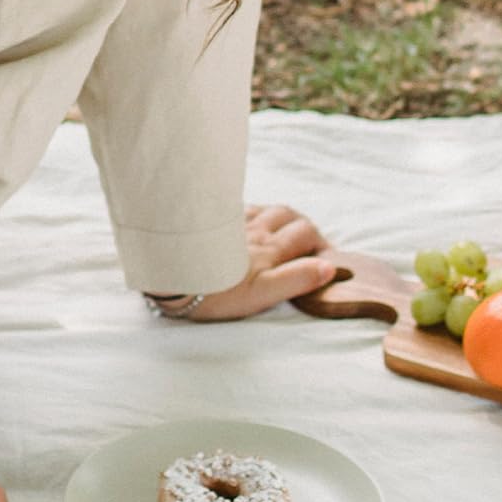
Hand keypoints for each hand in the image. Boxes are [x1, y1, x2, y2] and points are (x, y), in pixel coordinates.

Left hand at [183, 203, 336, 321]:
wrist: (172, 275)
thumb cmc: (216, 291)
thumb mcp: (262, 293)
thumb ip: (297, 279)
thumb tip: (329, 267)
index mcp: (269, 247)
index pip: (306, 234)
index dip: (321, 244)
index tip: (327, 259)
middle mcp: (254, 229)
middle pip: (287, 215)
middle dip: (303, 225)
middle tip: (307, 241)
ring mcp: (230, 222)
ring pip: (263, 208)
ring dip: (278, 215)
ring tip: (280, 228)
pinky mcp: (208, 221)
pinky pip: (235, 208)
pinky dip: (249, 212)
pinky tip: (242, 221)